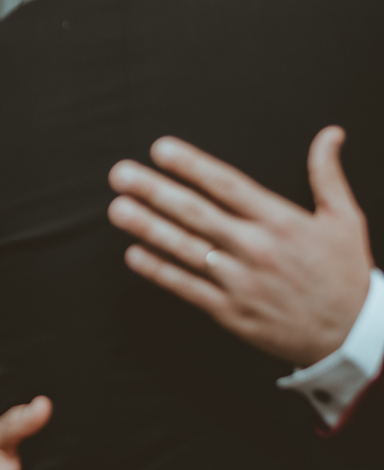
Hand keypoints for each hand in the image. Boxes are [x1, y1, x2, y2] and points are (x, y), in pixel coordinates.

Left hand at [108, 127, 372, 366]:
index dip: (192, 165)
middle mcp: (257, 248)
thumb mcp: (345, 219)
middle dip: (154, 191)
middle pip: (196, 213)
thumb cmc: (344, 274)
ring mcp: (240, 281)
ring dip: (147, 227)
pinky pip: (187, 287)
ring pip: (185, 249)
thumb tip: (329, 133)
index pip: (228, 185)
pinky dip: (158, 270)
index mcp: (281, 221)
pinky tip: (133, 253)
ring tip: (117, 208)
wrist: (352, 335)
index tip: (161, 149)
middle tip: (120, 174)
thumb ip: (327, 174)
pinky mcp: (230, 311)